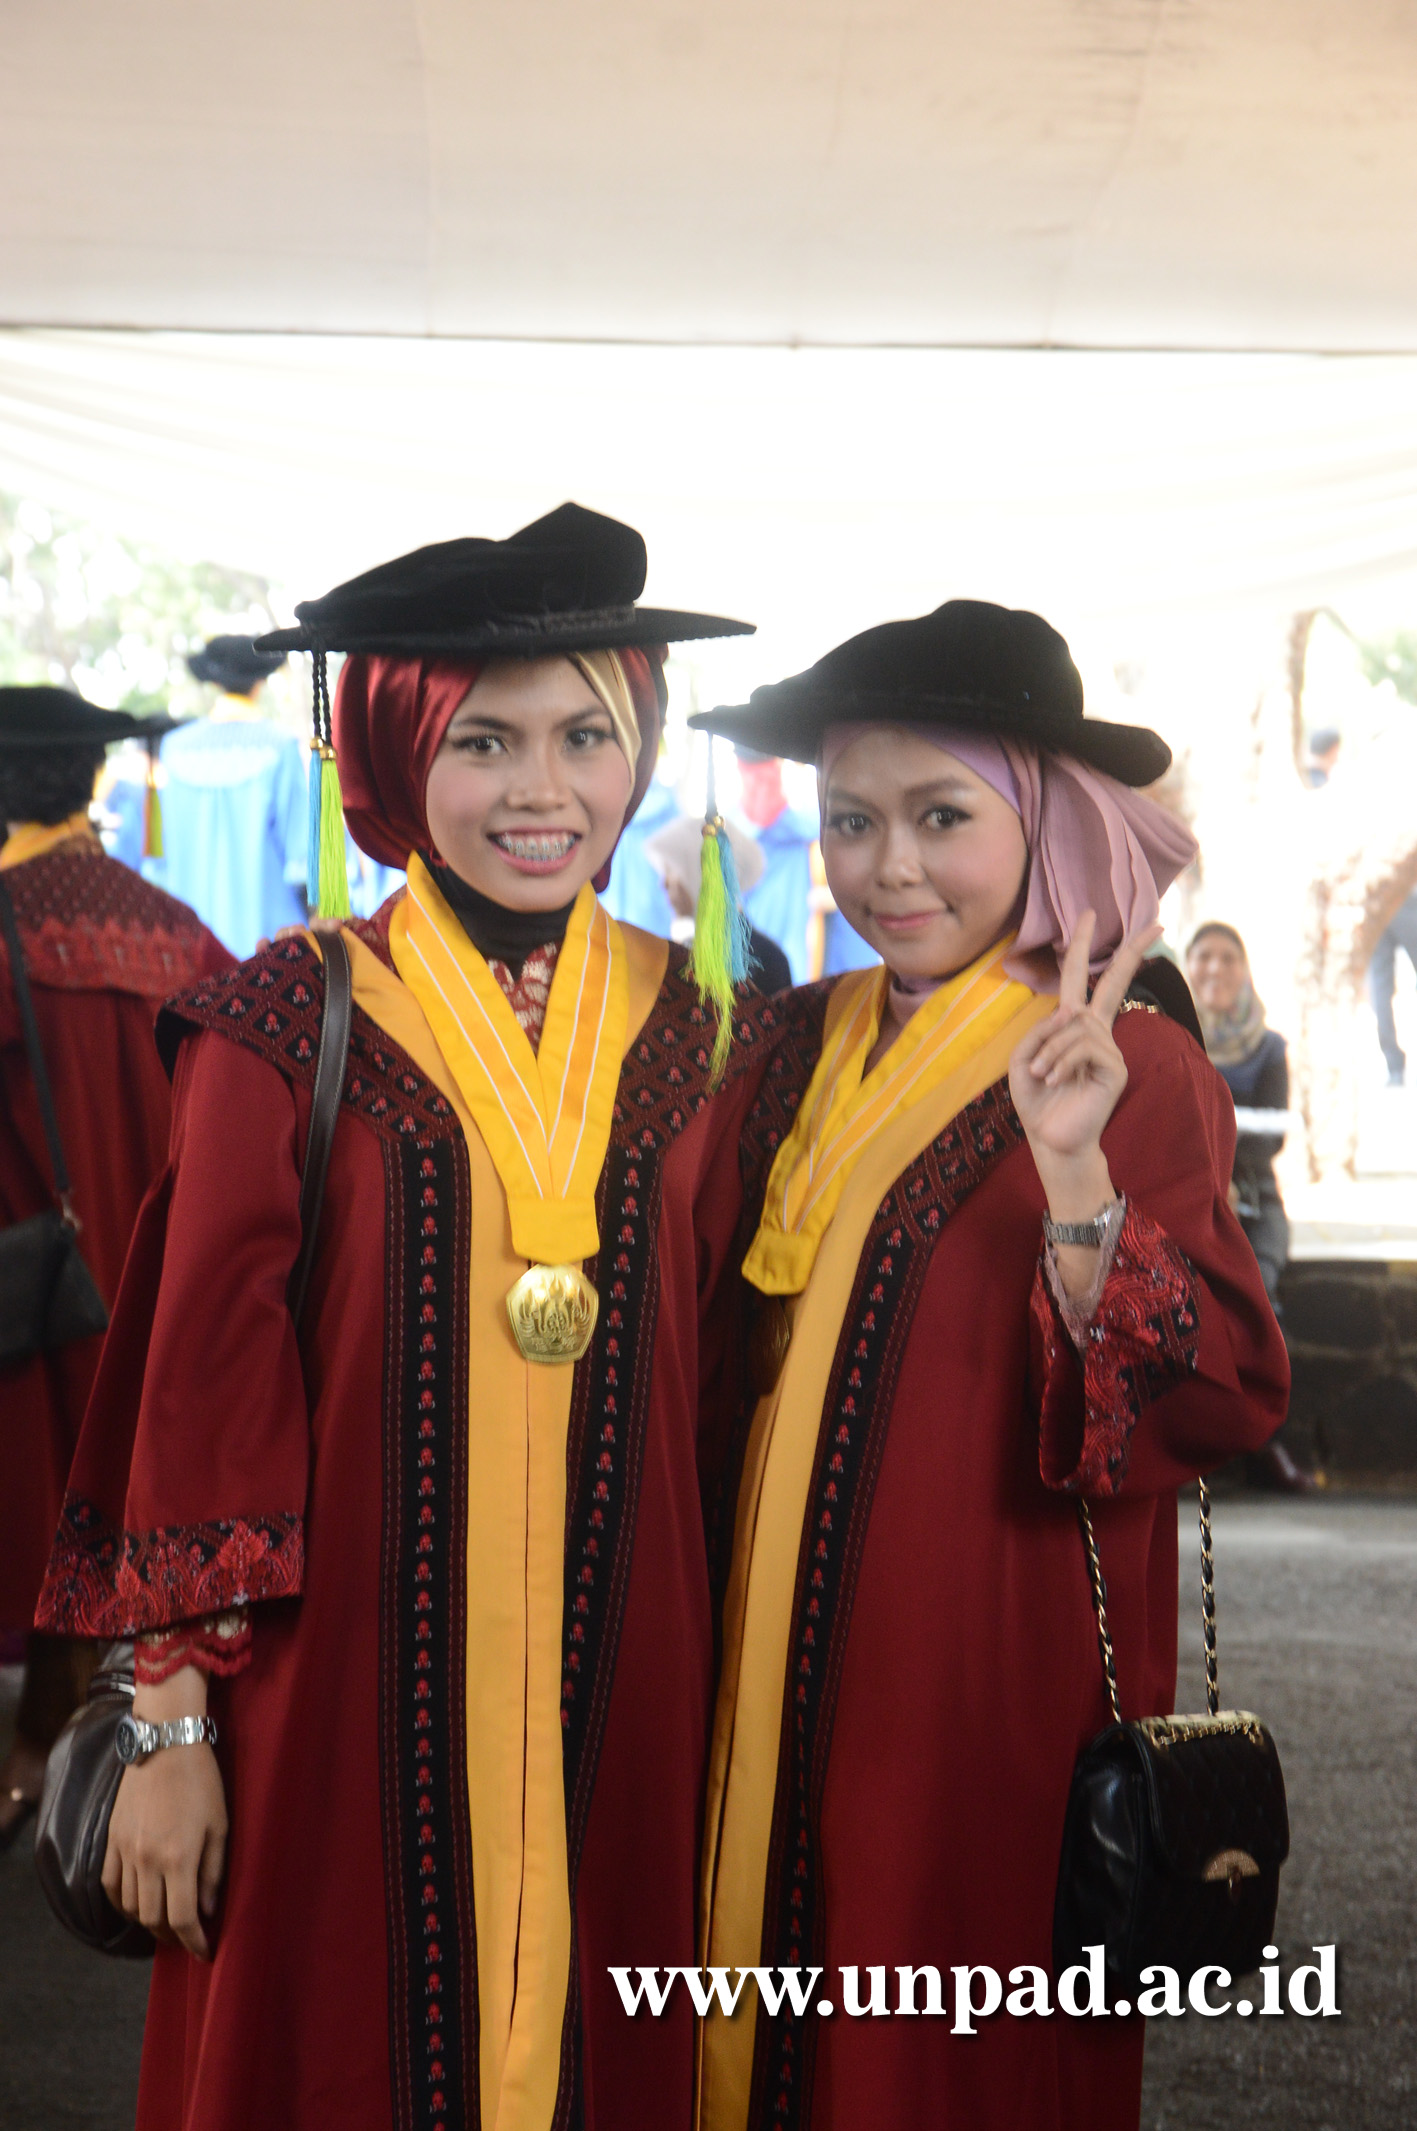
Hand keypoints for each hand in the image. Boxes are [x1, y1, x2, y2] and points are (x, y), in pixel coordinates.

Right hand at [102, 1666, 226, 1960]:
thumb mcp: (220, 1825)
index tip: (204, 1951)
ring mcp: (125, 1850)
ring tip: (166, 1923)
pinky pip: (111, 1885)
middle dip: (172, 1936)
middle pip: (153, 1918)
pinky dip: (123, 1902)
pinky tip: (137, 1904)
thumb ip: (213, 1871)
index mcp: (178, 1857)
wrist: (166, 1743)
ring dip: (148, 1922)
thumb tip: (208, 1909)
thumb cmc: (202, 1781)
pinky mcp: (112, 1839)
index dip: (193, 1941)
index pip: (182, 1918)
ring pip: (131, 1906)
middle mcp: (147, 1860)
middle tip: (187, 1939)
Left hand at [1008, 913, 1160, 1216]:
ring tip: (1042, 1076)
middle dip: (1130, 951)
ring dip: (1051, 1052)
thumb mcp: (1023, 1058)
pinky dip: (1061, 1063)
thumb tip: (1072, 1014)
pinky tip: (1055, 1082)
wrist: (1051, 1140)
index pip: (1084, 980)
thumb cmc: (1038, 1100)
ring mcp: (1110, 1050)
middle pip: (1113, 983)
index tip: (1092, 915)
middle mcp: (1096, 1032)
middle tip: (1153, 923)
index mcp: (1073, 1026)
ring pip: (1076, 1027)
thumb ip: (1041, 1030)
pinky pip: (1084, 1048)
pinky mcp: (1115, 1069)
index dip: (1086, 947)